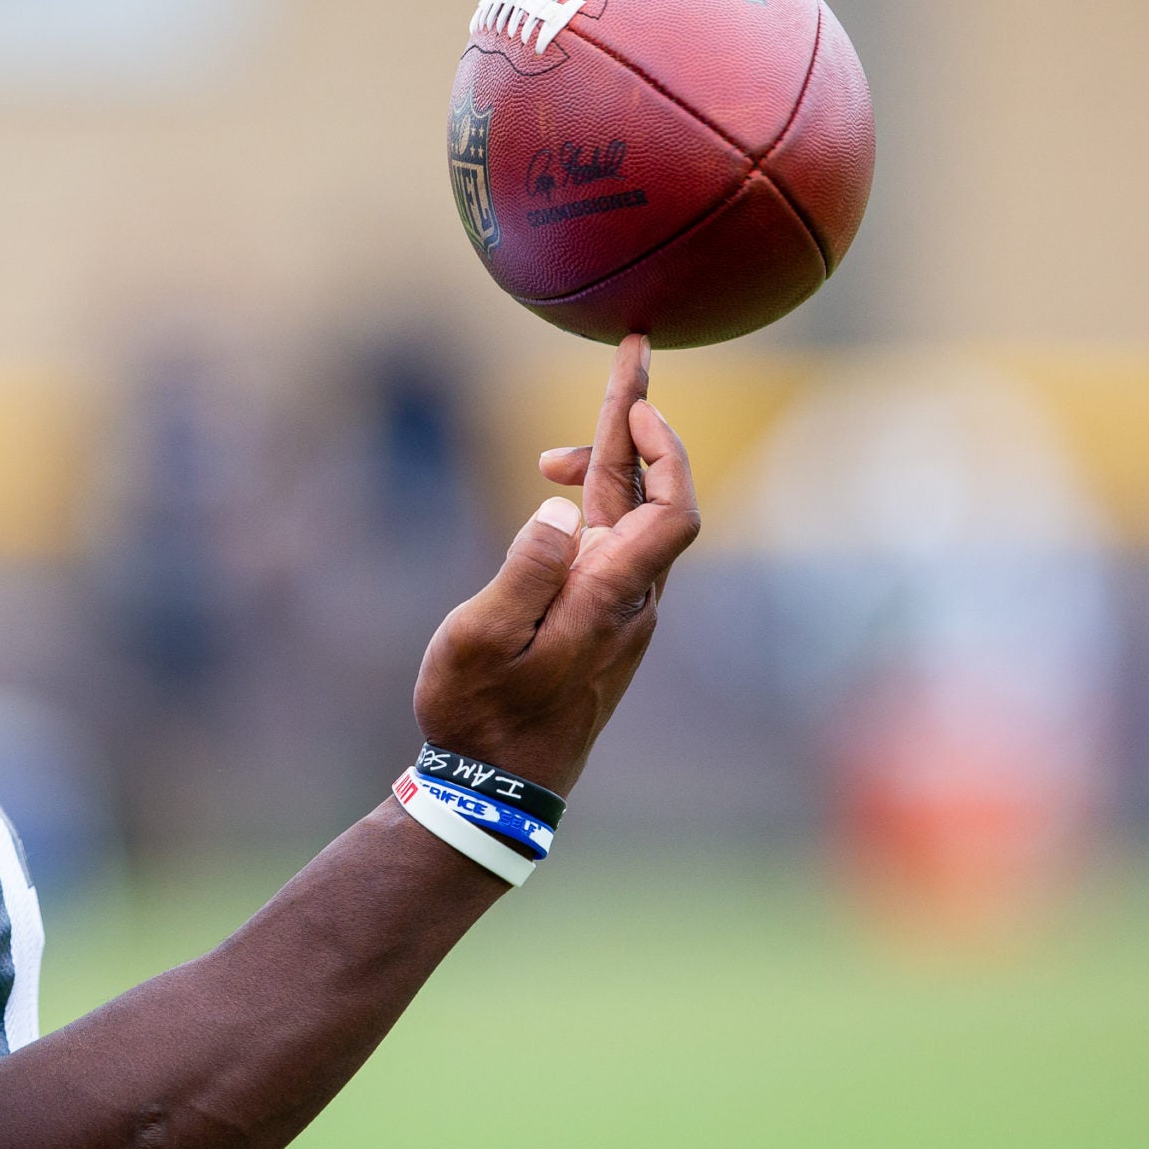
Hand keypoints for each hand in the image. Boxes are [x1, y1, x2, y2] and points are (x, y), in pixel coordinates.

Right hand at [411, 335, 698, 794]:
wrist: (495, 791)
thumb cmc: (478, 714)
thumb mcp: (479, 639)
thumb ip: (523, 571)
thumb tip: (561, 506)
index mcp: (608, 597)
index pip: (670, 507)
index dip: (664, 445)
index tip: (637, 397)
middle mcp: (629, 603)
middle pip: (656, 497)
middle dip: (640, 425)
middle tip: (630, 357)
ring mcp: (622, 616)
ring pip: (635, 521)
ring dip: (610, 468)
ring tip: (555, 450)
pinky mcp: (605, 627)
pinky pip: (618, 546)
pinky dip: (600, 504)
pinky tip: (560, 501)